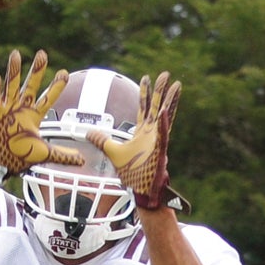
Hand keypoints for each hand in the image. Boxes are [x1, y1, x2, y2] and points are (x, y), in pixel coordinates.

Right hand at [0, 49, 82, 183]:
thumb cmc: (18, 157)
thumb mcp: (43, 154)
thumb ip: (62, 155)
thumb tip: (82, 160)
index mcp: (33, 116)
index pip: (47, 98)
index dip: (56, 87)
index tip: (64, 73)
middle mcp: (21, 109)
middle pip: (30, 86)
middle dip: (36, 71)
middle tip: (42, 54)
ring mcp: (6, 111)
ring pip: (11, 87)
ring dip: (13, 71)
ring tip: (16, 54)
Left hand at [86, 71, 189, 211]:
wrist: (142, 189)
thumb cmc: (133, 173)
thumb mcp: (113, 152)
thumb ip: (102, 141)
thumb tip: (88, 132)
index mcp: (143, 132)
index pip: (144, 108)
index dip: (145, 93)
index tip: (146, 78)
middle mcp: (152, 133)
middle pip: (157, 106)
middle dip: (160, 90)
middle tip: (165, 74)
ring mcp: (158, 140)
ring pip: (166, 116)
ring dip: (170, 101)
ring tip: (176, 85)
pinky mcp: (160, 150)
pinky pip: (162, 135)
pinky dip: (162, 124)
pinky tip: (164, 112)